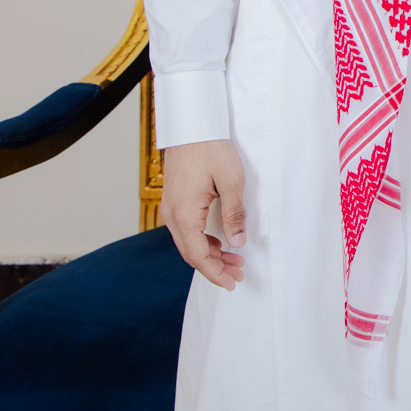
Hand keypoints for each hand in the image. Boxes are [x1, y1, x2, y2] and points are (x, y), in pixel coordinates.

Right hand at [163, 139, 245, 289]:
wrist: (191, 128)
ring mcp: (171, 209)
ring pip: (189, 243)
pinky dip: (203, 241)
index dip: (215, 272)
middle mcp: (172, 216)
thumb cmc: (211, 150)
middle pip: (192, 253)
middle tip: (238, 274)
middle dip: (215, 267)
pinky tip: (220, 243)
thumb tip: (238, 242)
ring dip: (210, 255)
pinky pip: (186, 231)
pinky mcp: (175, 202)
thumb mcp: (231, 181)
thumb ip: (234, 214)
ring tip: (234, 261)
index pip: (198, 255)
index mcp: (184, 214)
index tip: (232, 283)